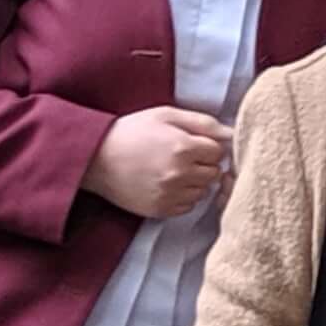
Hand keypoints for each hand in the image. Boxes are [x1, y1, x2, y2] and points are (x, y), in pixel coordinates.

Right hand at [88, 106, 229, 220]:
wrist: (94, 159)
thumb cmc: (130, 132)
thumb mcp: (165, 115)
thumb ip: (202, 123)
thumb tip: (232, 133)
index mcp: (183, 147)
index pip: (219, 152)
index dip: (208, 146)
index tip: (193, 143)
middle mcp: (180, 174)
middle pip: (214, 173)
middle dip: (204, 164)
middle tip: (184, 156)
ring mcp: (170, 194)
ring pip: (203, 191)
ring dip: (195, 181)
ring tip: (173, 170)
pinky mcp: (160, 209)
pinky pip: (188, 206)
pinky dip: (183, 196)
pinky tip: (167, 184)